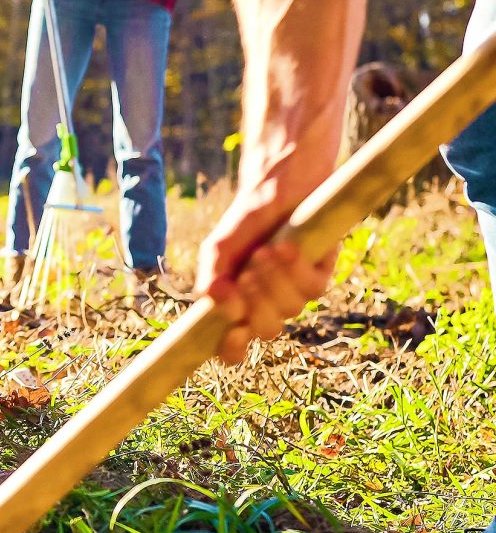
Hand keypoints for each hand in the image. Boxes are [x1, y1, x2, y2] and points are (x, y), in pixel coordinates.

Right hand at [194, 180, 336, 363]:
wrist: (280, 184)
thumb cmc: (248, 217)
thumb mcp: (221, 245)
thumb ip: (212, 274)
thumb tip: (211, 302)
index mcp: (240, 301)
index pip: (234, 342)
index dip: (232, 348)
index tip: (233, 332)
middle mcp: (269, 302)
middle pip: (266, 331)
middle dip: (256, 307)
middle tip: (245, 276)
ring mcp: (296, 290)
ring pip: (290, 310)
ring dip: (274, 282)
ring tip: (263, 252)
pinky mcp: (322, 274)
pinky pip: (312, 289)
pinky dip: (295, 270)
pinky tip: (284, 248)